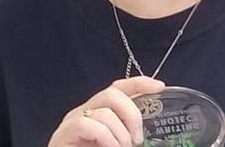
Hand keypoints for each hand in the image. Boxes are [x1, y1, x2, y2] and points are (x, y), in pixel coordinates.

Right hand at [47, 77, 166, 146]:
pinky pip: (87, 123)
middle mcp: (86, 111)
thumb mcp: (116, 145)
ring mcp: (73, 120)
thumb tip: (143, 138)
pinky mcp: (65, 132)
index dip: (139, 84)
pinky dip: (105, 136)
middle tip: (138, 139)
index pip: (119, 88)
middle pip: (113, 93)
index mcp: (99, 113)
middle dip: (132, 113)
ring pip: (103, 110)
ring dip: (120, 133)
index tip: (159, 87)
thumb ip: (128, 138)